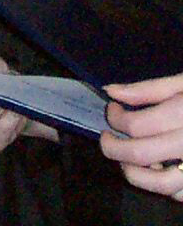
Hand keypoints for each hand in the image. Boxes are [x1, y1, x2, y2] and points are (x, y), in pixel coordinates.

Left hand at [101, 73, 182, 197]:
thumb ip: (149, 89)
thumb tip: (111, 92)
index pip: (135, 126)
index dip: (114, 118)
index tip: (113, 109)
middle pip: (138, 155)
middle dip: (112, 147)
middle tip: (108, 138)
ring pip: (159, 184)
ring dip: (134, 174)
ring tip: (128, 160)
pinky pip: (181, 194)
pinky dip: (164, 187)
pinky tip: (161, 169)